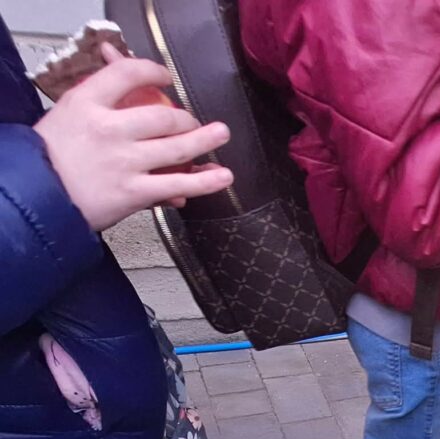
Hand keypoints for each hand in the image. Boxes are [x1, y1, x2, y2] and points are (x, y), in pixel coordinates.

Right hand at [34, 43, 232, 230]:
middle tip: (190, 122)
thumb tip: (116, 61)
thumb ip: (98, 100)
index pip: (126, 74)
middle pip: (161, 115)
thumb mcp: (66, 115)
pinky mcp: (135, 192)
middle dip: (183, 118)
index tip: (163, 76)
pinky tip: (222, 176)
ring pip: (176, 147)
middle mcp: (108, 129)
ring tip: (220, 134)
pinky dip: (205, 182)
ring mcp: (124, 161)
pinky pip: (178, 185)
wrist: (37, 197)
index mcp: (86, 103)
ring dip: (204, 140)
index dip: (151, 71)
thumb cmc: (50, 157)